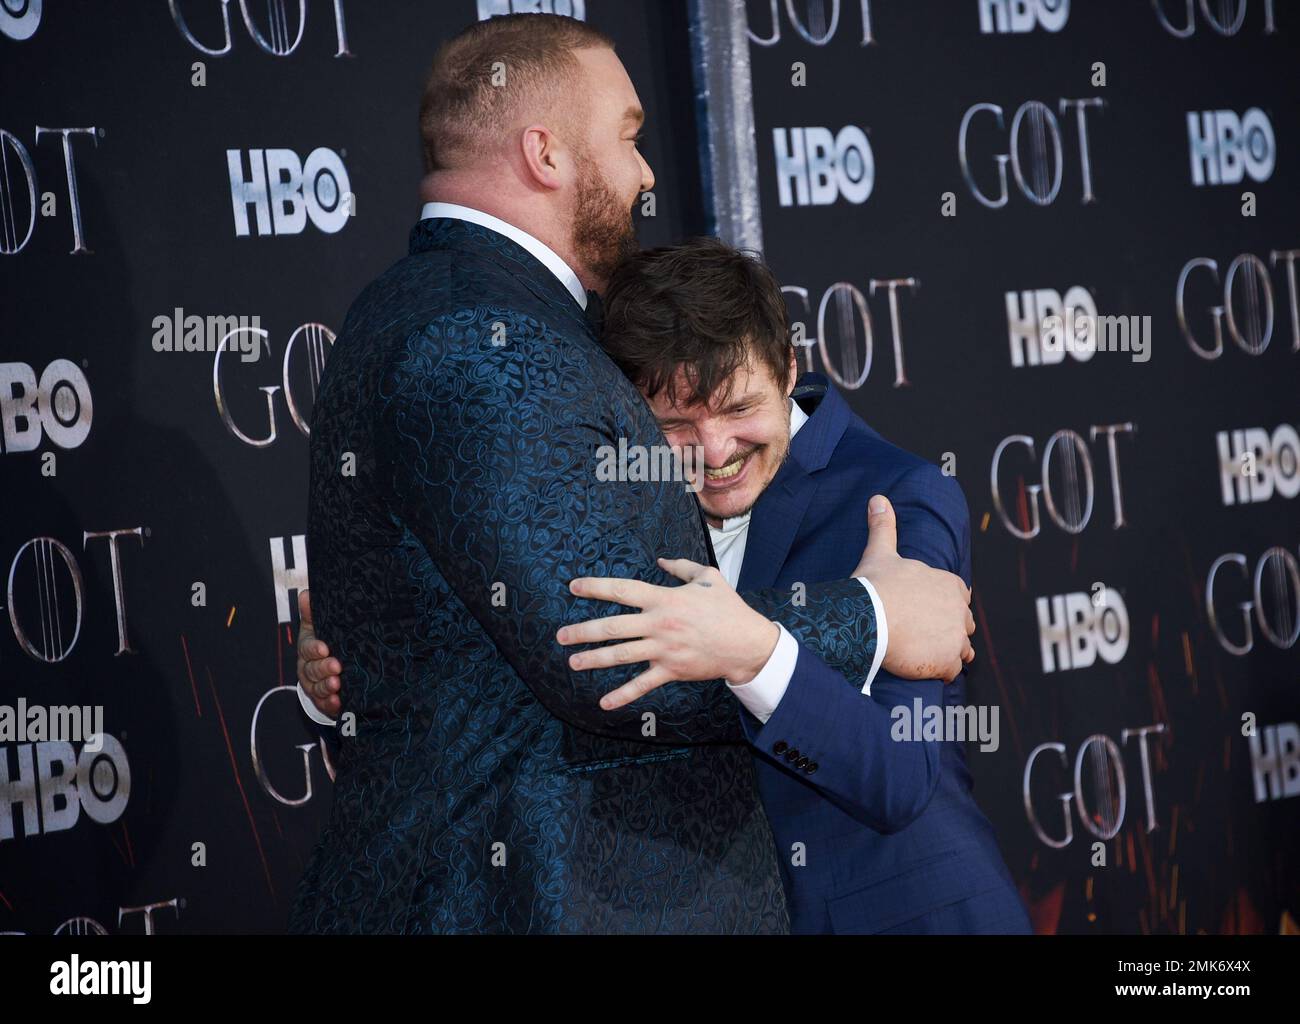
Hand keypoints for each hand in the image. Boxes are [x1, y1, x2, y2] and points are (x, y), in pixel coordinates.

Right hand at [297, 590, 342, 717]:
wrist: (336, 669)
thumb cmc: (327, 643)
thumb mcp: (320, 627)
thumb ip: (313, 613)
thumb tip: (306, 594)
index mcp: (308, 648)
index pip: (307, 648)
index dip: (314, 649)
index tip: (325, 648)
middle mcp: (308, 668)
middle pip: (311, 670)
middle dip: (323, 669)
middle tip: (336, 667)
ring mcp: (315, 686)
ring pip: (316, 688)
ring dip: (326, 687)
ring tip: (337, 685)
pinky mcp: (324, 701)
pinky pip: (324, 704)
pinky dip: (331, 704)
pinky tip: (338, 702)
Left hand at [557, 558, 779, 710]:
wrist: (747, 643)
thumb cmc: (728, 608)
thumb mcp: (708, 577)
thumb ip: (681, 567)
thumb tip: (661, 561)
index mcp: (664, 599)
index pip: (622, 591)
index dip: (596, 587)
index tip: (574, 587)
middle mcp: (659, 624)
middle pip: (613, 627)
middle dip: (583, 631)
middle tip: (561, 635)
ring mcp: (663, 649)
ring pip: (621, 655)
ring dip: (594, 659)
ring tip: (572, 662)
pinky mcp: (671, 670)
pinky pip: (642, 684)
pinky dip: (623, 695)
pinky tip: (603, 702)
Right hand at [855, 495, 974, 682]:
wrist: (868, 617)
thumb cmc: (874, 585)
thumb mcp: (880, 552)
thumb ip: (884, 526)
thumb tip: (878, 498)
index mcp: (950, 584)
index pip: (959, 598)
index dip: (942, 607)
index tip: (923, 614)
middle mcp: (960, 610)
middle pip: (963, 625)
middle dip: (947, 631)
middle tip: (919, 636)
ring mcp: (956, 637)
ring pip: (961, 650)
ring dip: (946, 654)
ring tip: (922, 654)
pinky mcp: (947, 662)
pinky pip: (950, 672)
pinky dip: (937, 672)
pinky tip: (919, 668)